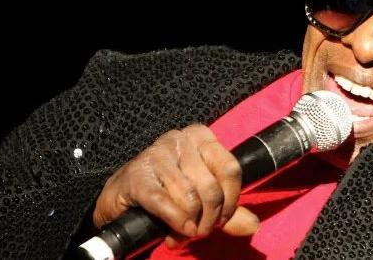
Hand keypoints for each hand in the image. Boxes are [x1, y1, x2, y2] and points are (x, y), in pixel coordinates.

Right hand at [92, 124, 258, 247]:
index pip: (231, 169)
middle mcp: (180, 140)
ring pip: (190, 197)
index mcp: (201, 137)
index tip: (222, 219)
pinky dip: (175, 221)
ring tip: (184, 234)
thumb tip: (252, 224)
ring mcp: (157, 154)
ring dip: (190, 225)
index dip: (231, 200)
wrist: (121, 196)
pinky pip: (165, 202)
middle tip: (201, 231)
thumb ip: (228, 211)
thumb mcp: (202, 197)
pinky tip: (174, 233)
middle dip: (209, 218)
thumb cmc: (167, 190)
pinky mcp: (137, 175)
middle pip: (211, 187)